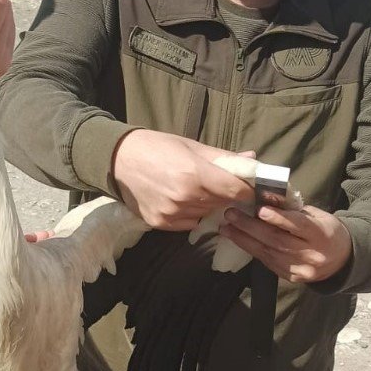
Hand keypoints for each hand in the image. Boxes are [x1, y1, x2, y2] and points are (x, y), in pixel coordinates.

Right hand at [111, 130, 256, 230]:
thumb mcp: (192, 146)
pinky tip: (179, 199)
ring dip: (208, 205)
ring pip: (206, 214)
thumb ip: (223, 157)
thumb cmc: (157, 146)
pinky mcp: (161, 224)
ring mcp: (172, 214)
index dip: (247, 189)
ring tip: (194, 188)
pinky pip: (189, 223)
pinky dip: (191, 213)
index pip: (237, 191)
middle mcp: (185, 198)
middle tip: (217, 182)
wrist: (118, 159)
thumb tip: (252, 160)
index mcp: (196, 174)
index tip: (248, 186)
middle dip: (226, 194)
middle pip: (223, 203)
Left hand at [219, 202, 351, 282]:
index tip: (259, 209)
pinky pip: (268, 263)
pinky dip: (251, 250)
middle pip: (277, 240)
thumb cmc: (326, 231)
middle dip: (250, 227)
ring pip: (268, 253)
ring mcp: (300, 269)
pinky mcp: (291, 278)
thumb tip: (267, 199)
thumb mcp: (318, 216)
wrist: (342, 260)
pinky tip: (239, 240)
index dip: (278, 218)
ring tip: (226, 228)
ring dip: (244, 240)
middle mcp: (311, 254)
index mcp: (321, 234)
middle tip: (231, 214)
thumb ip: (294, 210)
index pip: (298, 225)